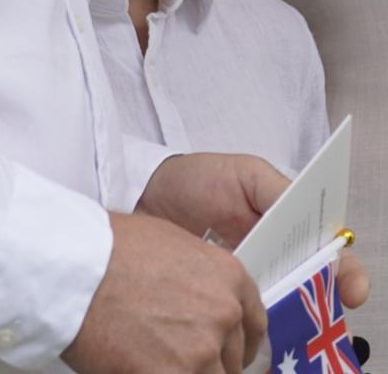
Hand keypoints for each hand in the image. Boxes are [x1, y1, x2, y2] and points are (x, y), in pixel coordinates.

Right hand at [62, 212, 265, 373]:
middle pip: (233, 358)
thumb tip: (192, 301)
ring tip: (152, 362)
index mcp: (228, 277)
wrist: (70, 268)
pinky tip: (139, 368)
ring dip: (185, 371)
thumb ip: (196, 277)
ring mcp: (202, 349)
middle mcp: (224, 313)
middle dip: (208, 362)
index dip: (240, 344)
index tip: (227, 354)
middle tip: (176, 357)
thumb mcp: (167, 243)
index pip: (254, 324)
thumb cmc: (104, 248)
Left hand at [136, 153, 371, 310]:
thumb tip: (311, 214)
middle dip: (320, 300)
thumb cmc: (196, 178)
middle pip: (310, 284)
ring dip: (287, 311)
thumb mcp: (244, 174)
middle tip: (320, 311)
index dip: (345, 273)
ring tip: (285, 316)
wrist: (144, 194)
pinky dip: (250, 316)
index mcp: (289, 223)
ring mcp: (249, 274)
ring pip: (281, 302)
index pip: (329, 252)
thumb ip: (279, 192)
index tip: (348, 289)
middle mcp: (275, 253)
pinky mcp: (220, 288)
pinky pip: (243, 308)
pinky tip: (249, 319)